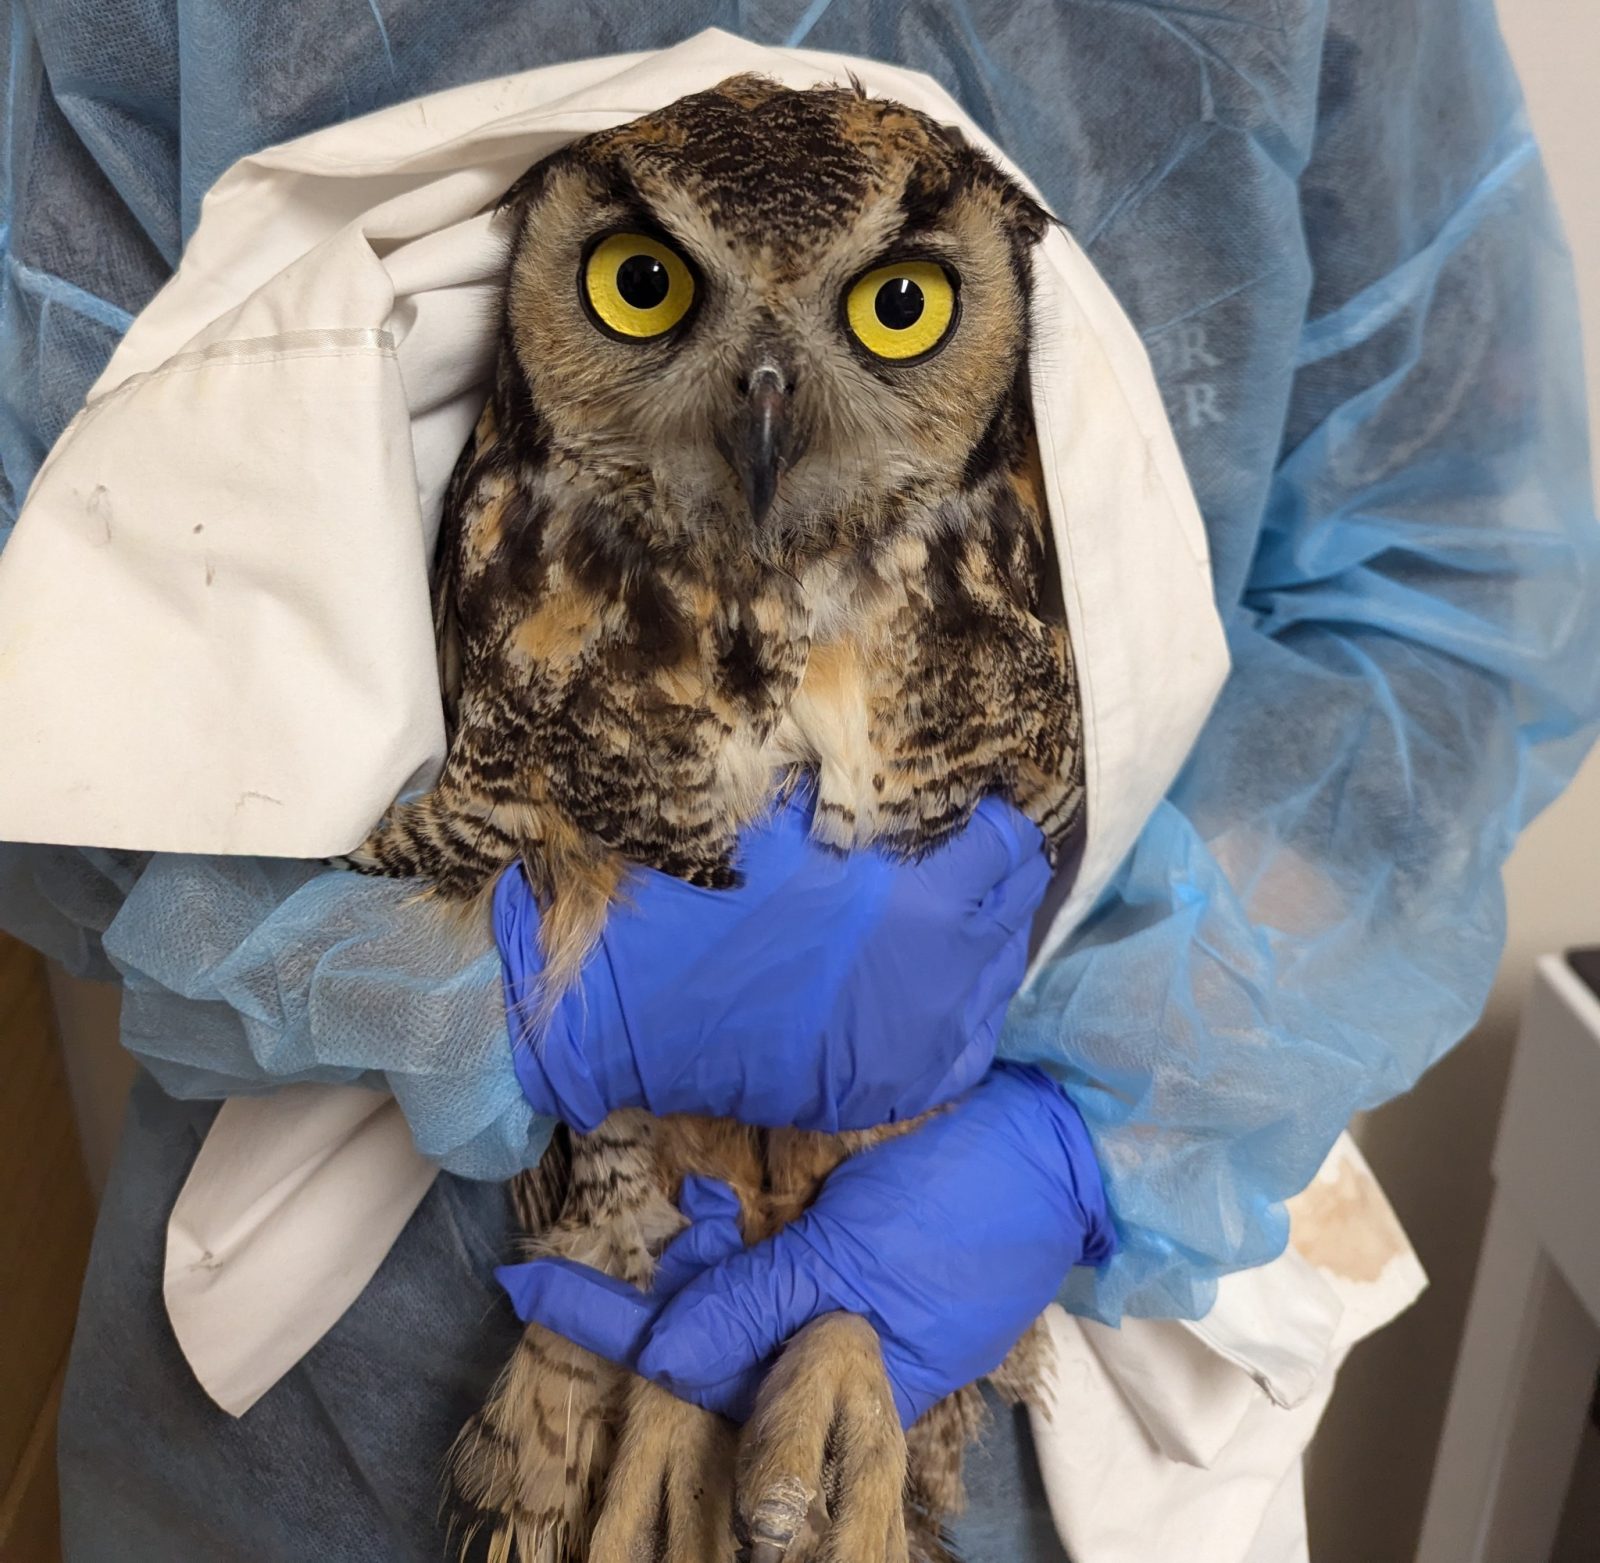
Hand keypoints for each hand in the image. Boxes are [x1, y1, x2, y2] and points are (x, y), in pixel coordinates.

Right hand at [494, 791, 1051, 1133]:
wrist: (666, 1017)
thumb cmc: (722, 912)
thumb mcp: (782, 835)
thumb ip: (833, 801)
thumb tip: (842, 754)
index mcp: (927, 902)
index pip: (1004, 849)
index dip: (1000, 823)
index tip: (985, 811)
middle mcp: (950, 971)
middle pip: (1015, 910)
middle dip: (1007, 875)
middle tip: (988, 856)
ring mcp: (935, 1037)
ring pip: (1000, 978)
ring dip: (990, 940)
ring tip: (967, 917)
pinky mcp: (910, 1085)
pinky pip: (972, 1045)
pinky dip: (970, 1011)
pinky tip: (955, 991)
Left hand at [497, 1064, 1114, 1425]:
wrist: (1063, 1133)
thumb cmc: (966, 1208)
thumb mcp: (855, 1266)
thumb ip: (757, 1308)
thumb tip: (659, 1361)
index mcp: (849, 1381)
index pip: (714, 1375)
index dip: (620, 1338)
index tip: (525, 1286)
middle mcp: (840, 1340)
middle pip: (722, 1333)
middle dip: (654, 1294)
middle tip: (573, 1250)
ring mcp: (851, 1283)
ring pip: (744, 1283)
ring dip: (695, 1247)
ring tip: (665, 1198)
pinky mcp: (861, 1234)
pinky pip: (779, 1240)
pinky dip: (740, 1216)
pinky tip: (713, 1183)